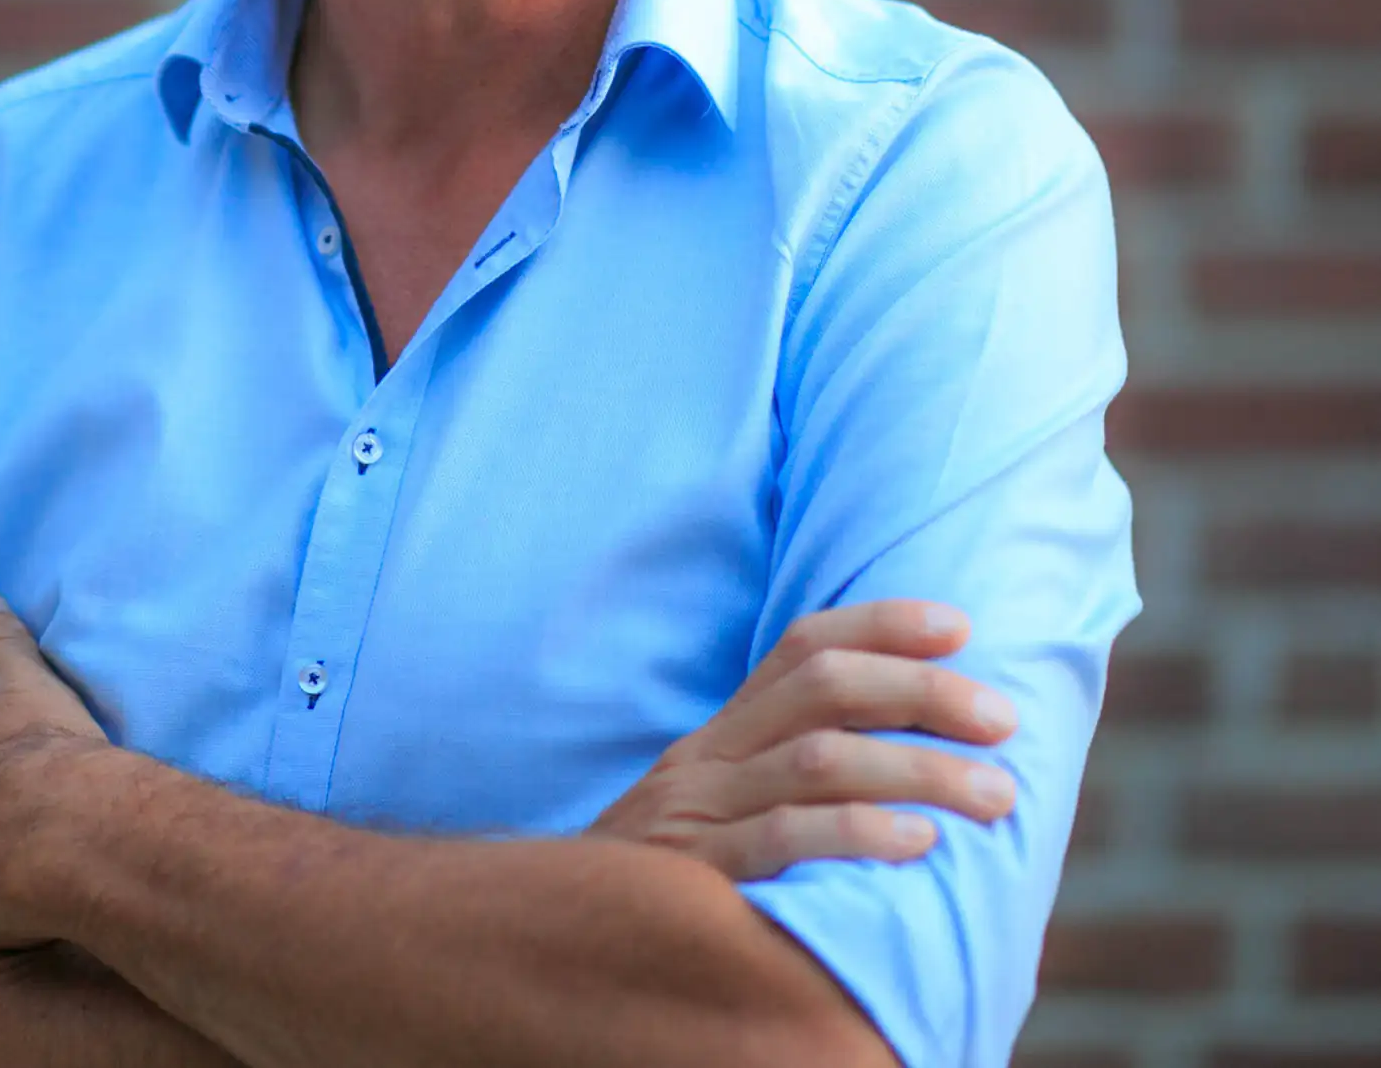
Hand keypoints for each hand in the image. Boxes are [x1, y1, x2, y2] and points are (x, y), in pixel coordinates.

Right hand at [588, 600, 1018, 880]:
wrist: (564, 942)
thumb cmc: (678, 888)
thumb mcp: (722, 816)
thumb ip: (793, 783)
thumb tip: (924, 763)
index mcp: (721, 736)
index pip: (800, 648)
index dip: (880, 625)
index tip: (958, 628)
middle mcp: (708, 758)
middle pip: (822, 687)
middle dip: (921, 692)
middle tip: (1002, 719)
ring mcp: (697, 812)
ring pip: (817, 760)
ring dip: (918, 768)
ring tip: (994, 793)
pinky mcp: (694, 875)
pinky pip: (781, 840)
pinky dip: (856, 831)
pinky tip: (918, 842)